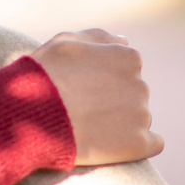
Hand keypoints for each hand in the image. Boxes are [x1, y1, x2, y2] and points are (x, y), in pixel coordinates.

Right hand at [29, 29, 162, 166]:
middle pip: (134, 95)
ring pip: (140, 119)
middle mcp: (141, 84)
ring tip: (90, 130)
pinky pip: (152, 144)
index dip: (103, 83)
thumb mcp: (65, 42)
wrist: (32, 117)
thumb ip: (99, 37)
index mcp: (128, 57)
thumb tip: (126, 41)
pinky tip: (113, 147)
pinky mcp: (139, 144)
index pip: (127, 71)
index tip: (82, 92)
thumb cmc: (44, 76)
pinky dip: (136, 145)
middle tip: (83, 113)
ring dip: (121, 125)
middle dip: (114, 103)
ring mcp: (142, 115)